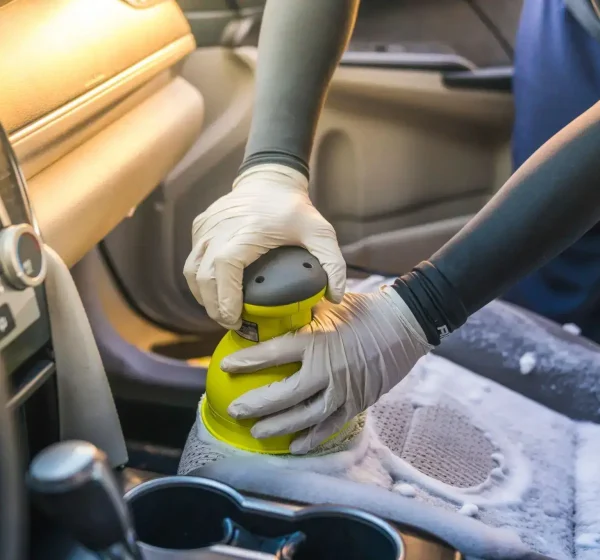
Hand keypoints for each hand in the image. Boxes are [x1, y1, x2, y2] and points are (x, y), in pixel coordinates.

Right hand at [183, 164, 345, 329]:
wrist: (269, 178)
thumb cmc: (293, 208)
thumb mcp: (320, 233)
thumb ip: (333, 264)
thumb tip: (333, 297)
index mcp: (246, 232)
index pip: (224, 267)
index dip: (225, 298)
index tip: (235, 319)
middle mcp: (220, 229)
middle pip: (203, 276)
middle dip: (214, 306)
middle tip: (232, 323)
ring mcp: (206, 228)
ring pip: (192, 270)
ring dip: (203, 296)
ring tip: (222, 311)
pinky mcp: (199, 227)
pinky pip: (192, 259)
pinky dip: (200, 279)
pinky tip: (216, 290)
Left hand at [222, 287, 431, 453]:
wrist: (405, 325)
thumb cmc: (365, 310)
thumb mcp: (329, 305)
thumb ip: (301, 312)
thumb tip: (273, 311)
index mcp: (317, 341)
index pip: (274, 354)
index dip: (248, 362)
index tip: (226, 367)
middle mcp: (328, 370)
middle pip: (285, 395)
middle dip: (257, 405)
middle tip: (235, 410)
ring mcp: (343, 390)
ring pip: (306, 416)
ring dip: (279, 426)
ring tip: (257, 432)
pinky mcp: (357, 402)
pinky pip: (331, 425)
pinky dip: (313, 438)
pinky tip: (295, 446)